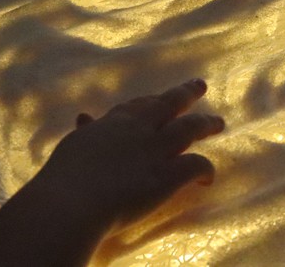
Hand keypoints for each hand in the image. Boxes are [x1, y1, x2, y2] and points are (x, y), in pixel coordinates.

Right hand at [33, 79, 223, 230]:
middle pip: (170, 103)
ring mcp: (156, 150)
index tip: (162, 97)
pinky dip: (206, 168)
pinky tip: (208, 177)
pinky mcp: (168, 175)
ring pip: (190, 128)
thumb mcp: (74, 145)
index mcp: (115, 121)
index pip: (139, 105)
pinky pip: (196, 164)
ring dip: (206, 124)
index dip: (153, 100)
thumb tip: (84, 118)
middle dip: (186, 93)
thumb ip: (87, 132)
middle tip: (200, 85)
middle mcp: (139, 128)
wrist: (74, 200)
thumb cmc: (66, 177)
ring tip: (218, 123)